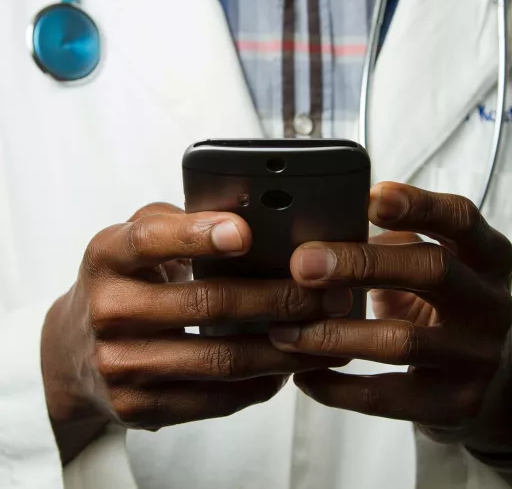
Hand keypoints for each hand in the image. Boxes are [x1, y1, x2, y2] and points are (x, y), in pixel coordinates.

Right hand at [41, 203, 349, 463]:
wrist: (72, 349)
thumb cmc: (124, 281)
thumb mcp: (135, 240)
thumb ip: (181, 223)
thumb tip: (251, 216)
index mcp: (108, 256)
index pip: (151, 240)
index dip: (198, 234)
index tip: (246, 233)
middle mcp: (109, 310)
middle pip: (205, 304)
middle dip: (277, 298)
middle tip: (326, 293)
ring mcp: (120, 364)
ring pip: (219, 360)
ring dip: (282, 348)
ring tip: (323, 333)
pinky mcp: (136, 406)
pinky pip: (213, 400)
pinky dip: (259, 384)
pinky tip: (287, 368)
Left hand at [269, 183, 511, 454]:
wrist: (487, 377)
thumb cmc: (440, 302)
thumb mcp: (431, 263)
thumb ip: (392, 241)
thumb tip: (319, 230)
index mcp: (487, 255)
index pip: (460, 218)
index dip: (417, 205)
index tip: (369, 198)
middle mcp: (491, 302)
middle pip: (432, 270)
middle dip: (361, 264)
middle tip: (302, 264)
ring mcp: (478, 356)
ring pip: (402, 340)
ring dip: (333, 333)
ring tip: (284, 330)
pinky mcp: (457, 403)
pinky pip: (387, 397)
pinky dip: (337, 387)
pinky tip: (304, 374)